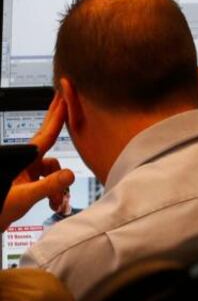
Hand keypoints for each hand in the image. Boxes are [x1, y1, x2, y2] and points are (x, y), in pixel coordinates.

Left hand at [0, 95, 75, 230]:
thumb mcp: (25, 197)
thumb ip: (49, 186)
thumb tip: (70, 175)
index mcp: (24, 160)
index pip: (46, 134)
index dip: (57, 115)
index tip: (64, 96)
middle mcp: (27, 164)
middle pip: (49, 144)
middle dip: (58, 128)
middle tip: (66, 104)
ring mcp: (27, 174)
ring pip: (53, 170)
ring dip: (59, 185)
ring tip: (56, 200)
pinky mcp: (29, 184)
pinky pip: (49, 182)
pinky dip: (54, 193)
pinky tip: (52, 203)